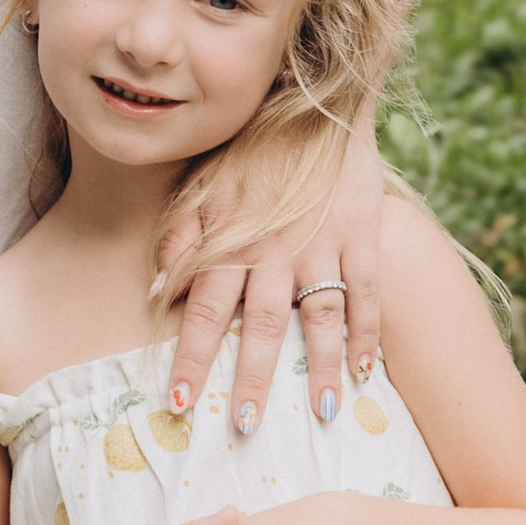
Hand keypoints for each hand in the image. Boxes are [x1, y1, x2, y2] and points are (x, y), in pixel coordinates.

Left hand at [160, 112, 385, 439]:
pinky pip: (367, 292)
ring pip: (321, 317)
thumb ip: (178, 237)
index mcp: (231, 239)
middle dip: (251, 379)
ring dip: (320, 368)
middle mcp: (275, 248)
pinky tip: (366, 371)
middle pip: (262, 325)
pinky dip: (369, 333)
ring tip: (321, 415)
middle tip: (243, 426)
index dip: (190, 358)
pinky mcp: (361, 233)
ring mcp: (323, 243)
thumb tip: (157, 292)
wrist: (312, 98)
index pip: (205, 310)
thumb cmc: (249, 145)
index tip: (178, 402)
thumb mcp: (200, 183)